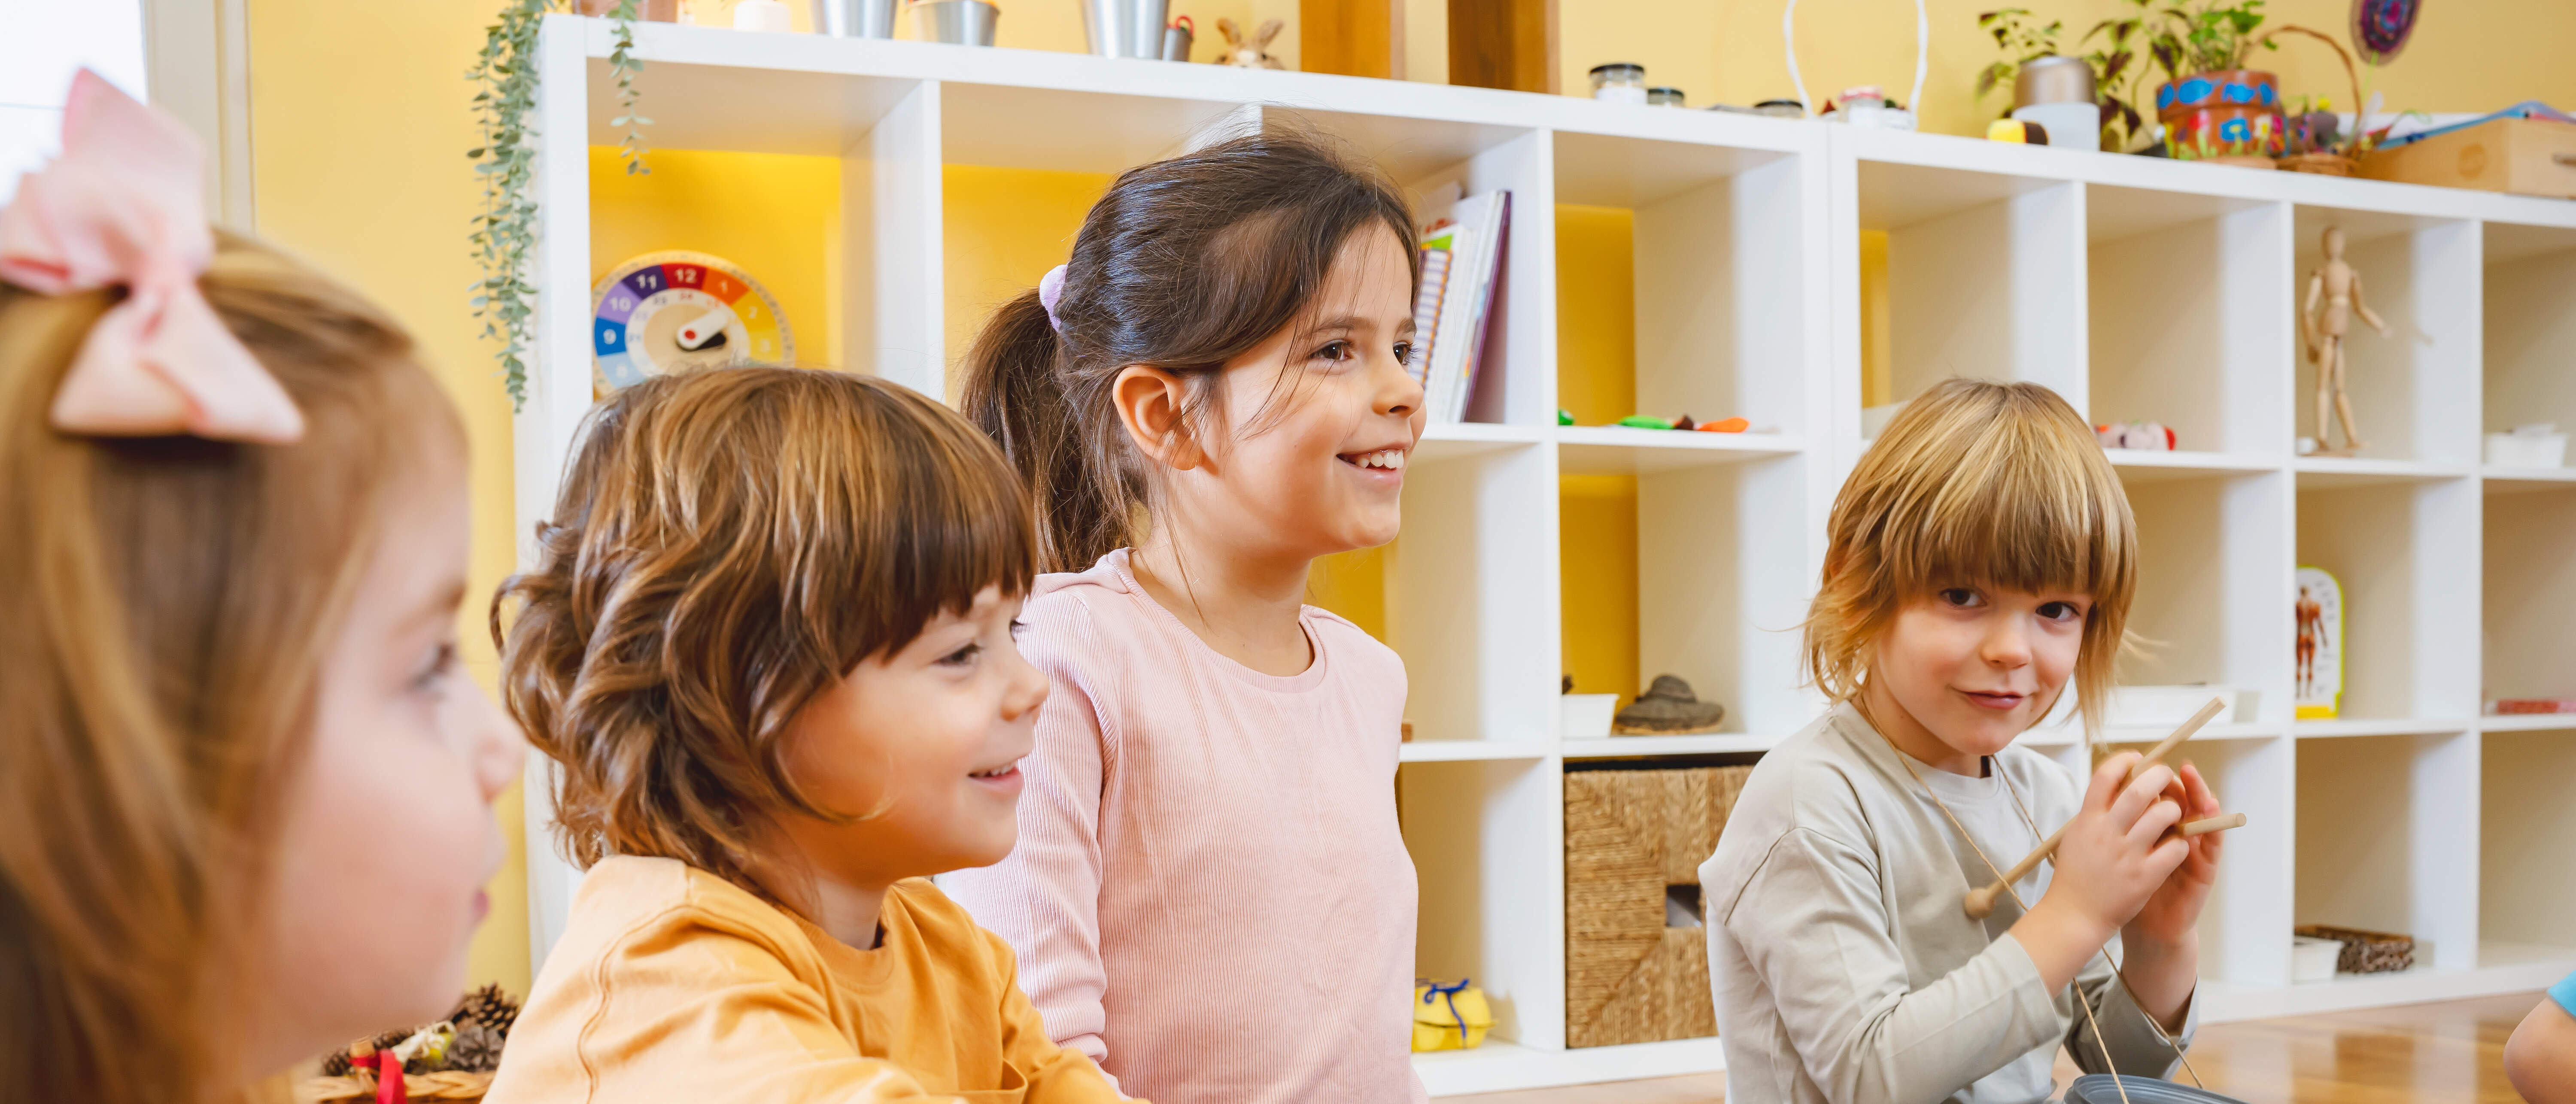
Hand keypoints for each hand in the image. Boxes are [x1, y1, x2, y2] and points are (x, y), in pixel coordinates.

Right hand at [2039, 752, 2188, 937]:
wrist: (2074, 915)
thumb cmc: (2075, 875)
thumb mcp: (2076, 835)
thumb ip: (2094, 812)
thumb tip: (2114, 785)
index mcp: (2087, 819)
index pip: (2105, 776)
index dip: (2125, 761)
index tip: (2137, 758)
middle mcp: (2107, 833)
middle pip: (2139, 789)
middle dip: (2159, 775)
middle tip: (2167, 776)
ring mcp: (2127, 855)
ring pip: (2163, 815)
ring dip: (2174, 810)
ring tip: (2174, 814)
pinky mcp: (2144, 877)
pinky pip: (2175, 849)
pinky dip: (2180, 844)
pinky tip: (2176, 846)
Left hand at [2123, 761, 2222, 949]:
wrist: (2143, 927)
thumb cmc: (2124, 887)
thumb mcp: (2116, 852)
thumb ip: (2117, 825)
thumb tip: (2104, 790)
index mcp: (2151, 827)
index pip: (2155, 795)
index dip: (2151, 778)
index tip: (2144, 762)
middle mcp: (2175, 834)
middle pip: (2180, 800)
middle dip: (2178, 783)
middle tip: (2176, 769)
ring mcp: (2192, 849)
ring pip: (2201, 816)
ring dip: (2200, 795)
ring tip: (2194, 780)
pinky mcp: (2204, 869)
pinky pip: (2212, 844)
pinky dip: (2214, 825)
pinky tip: (2211, 811)